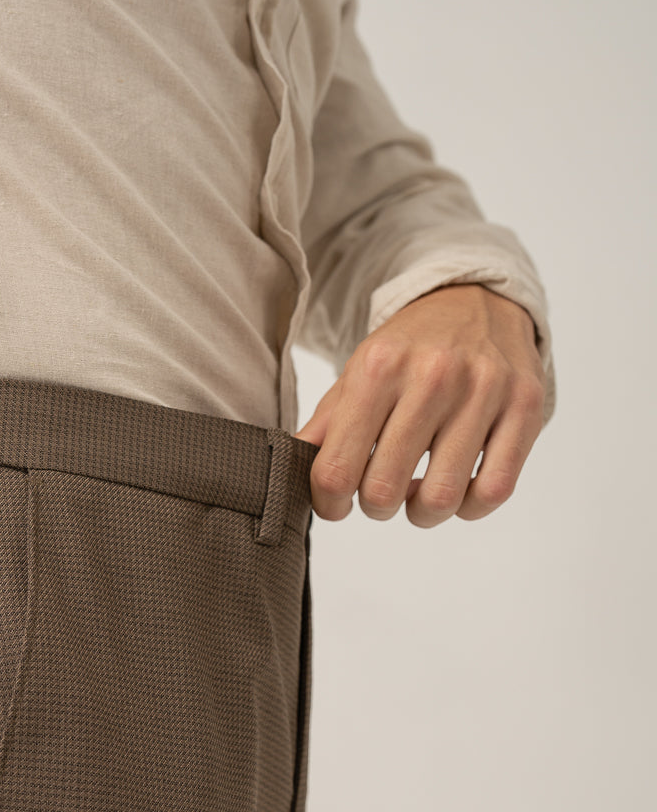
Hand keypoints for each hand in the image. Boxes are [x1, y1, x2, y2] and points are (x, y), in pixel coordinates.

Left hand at [294, 283, 547, 526]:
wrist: (476, 299)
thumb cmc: (410, 348)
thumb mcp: (358, 372)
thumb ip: (326, 425)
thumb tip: (287, 471)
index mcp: (378, 367)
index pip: (336, 469)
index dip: (329, 503)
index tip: (335, 504)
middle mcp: (432, 376)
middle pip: (385, 490)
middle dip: (375, 507)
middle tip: (379, 495)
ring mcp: (484, 390)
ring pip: (441, 498)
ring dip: (421, 513)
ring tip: (417, 495)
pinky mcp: (525, 406)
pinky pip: (494, 489)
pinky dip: (469, 507)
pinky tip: (458, 490)